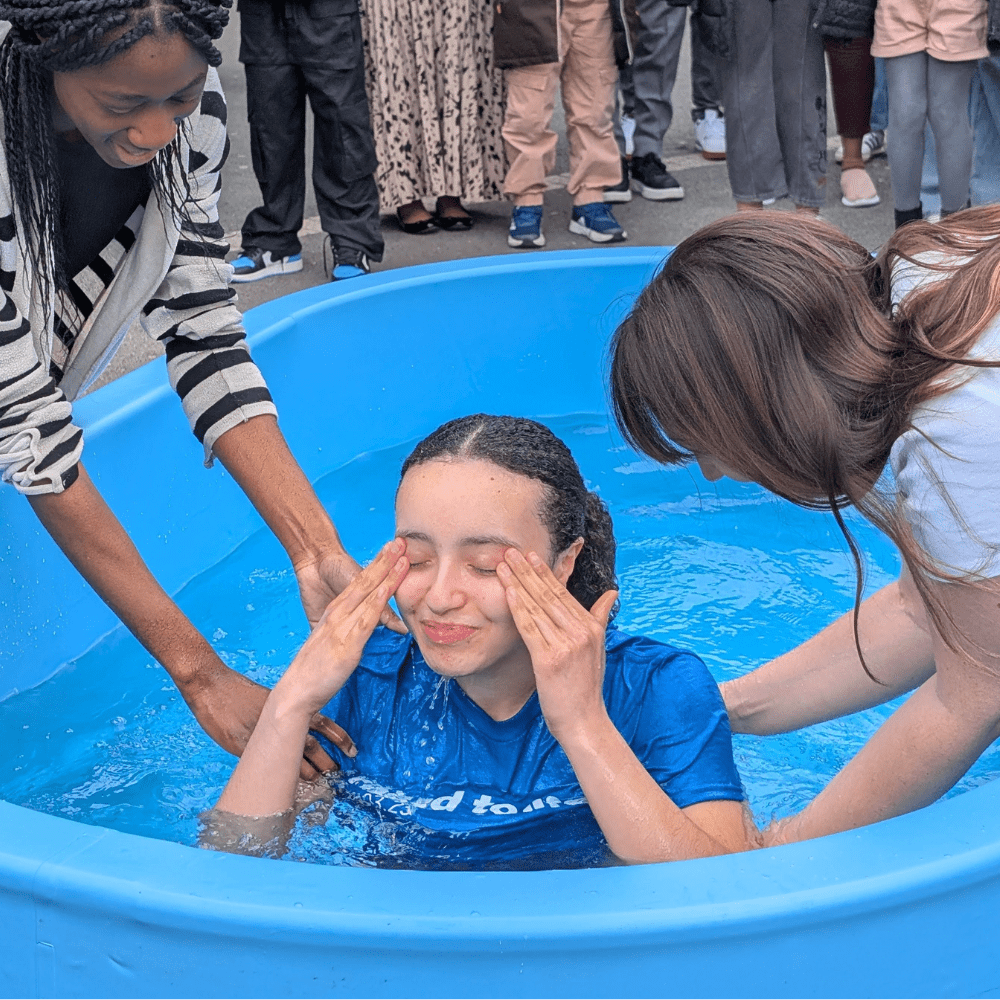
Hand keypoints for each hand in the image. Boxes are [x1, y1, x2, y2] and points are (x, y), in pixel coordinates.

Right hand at [179, 654, 355, 779]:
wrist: (212, 688)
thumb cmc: (240, 691)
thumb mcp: (270, 697)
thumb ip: (286, 710)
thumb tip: (301, 725)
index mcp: (289, 706)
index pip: (324, 723)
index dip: (340, 738)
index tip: (354, 751)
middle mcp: (280, 721)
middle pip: (311, 745)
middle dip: (327, 761)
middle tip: (338, 773)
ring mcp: (263, 736)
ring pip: (293, 758)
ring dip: (308, 772)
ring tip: (319, 781)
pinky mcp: (244, 747)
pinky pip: (268, 766)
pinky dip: (280, 776)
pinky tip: (288, 786)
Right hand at [275, 539, 409, 716]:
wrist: (294, 691)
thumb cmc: (312, 675)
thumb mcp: (331, 649)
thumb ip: (345, 638)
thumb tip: (357, 639)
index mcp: (334, 615)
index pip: (359, 585)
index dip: (375, 567)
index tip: (389, 551)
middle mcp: (338, 615)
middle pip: (365, 582)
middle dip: (383, 561)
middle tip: (399, 542)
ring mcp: (342, 626)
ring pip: (369, 594)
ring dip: (387, 574)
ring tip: (402, 555)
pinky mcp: (347, 642)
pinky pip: (367, 616)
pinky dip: (380, 600)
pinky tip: (390, 587)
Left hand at [497, 549, 617, 742]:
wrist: (584, 720)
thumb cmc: (585, 686)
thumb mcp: (598, 648)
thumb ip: (599, 618)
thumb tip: (612, 593)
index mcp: (591, 627)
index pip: (562, 594)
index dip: (544, 573)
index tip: (530, 556)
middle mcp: (581, 632)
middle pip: (548, 595)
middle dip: (527, 571)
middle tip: (511, 552)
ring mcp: (566, 645)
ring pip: (537, 607)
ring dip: (518, 583)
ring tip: (503, 566)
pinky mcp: (549, 659)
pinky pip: (530, 627)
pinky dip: (518, 607)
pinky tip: (508, 591)